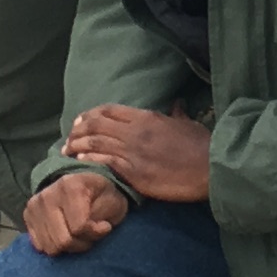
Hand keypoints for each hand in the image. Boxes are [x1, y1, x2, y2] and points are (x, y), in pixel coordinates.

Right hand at [23, 170, 131, 255]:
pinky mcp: (27, 215)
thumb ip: (104, 217)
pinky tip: (63, 233)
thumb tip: (91, 230)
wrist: (84, 184)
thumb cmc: (103, 195)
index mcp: (71, 185)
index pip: (79, 227)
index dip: (94, 233)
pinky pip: (39, 246)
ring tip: (77, 234)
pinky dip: (54, 244)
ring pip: (50, 246)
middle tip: (89, 234)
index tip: (104, 226)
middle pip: (62, 240)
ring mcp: (34, 205)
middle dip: (81, 243)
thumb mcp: (115, 202)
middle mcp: (48, 194)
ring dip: (68, 246)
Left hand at [64, 102, 211, 206]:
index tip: (81, 120)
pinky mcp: (134, 172)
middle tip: (69, 136)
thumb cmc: (202, 146)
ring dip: (77, 145)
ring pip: (95, 143)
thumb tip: (177, 104)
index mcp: (147, 117)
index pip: (109, 111)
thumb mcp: (188, 124)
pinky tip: (79, 162)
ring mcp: (132, 152)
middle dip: (79, 130)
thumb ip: (177, 114)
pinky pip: (104, 163)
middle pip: (96, 125)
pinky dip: (88, 161)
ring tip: (66, 149)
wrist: (210, 168)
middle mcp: (135, 131)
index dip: (91, 114)